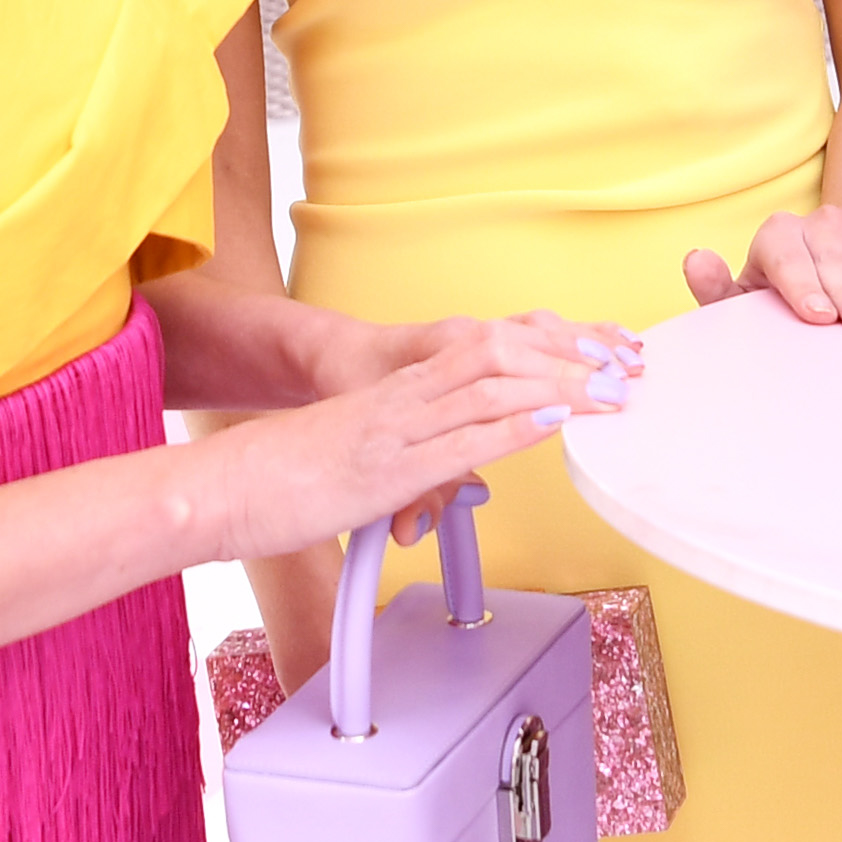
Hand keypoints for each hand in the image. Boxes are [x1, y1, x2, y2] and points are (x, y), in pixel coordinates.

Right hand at [193, 317, 624, 562]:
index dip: (545, 350)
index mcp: (396, 396)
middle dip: (570, 360)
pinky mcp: (387, 470)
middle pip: (500, 358)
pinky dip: (516, 425)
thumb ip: (408, 474)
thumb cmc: (274, 484)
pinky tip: (556, 417)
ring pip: (491, 388)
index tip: (596, 357)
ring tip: (612, 391)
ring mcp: (395, 431)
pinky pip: (461, 438)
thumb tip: (449, 491)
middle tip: (626, 368)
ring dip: (560, 386)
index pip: (483, 354)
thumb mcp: (355, 467)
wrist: (215, 490)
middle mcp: (402, 401)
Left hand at [684, 201, 841, 325]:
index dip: (802, 285)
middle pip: (831, 253)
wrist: (836, 264)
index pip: (786, 255)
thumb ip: (718, 290)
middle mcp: (818, 221)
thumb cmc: (787, 295)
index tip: (820, 317)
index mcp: (777, 237)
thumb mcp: (750, 298)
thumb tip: (695, 259)